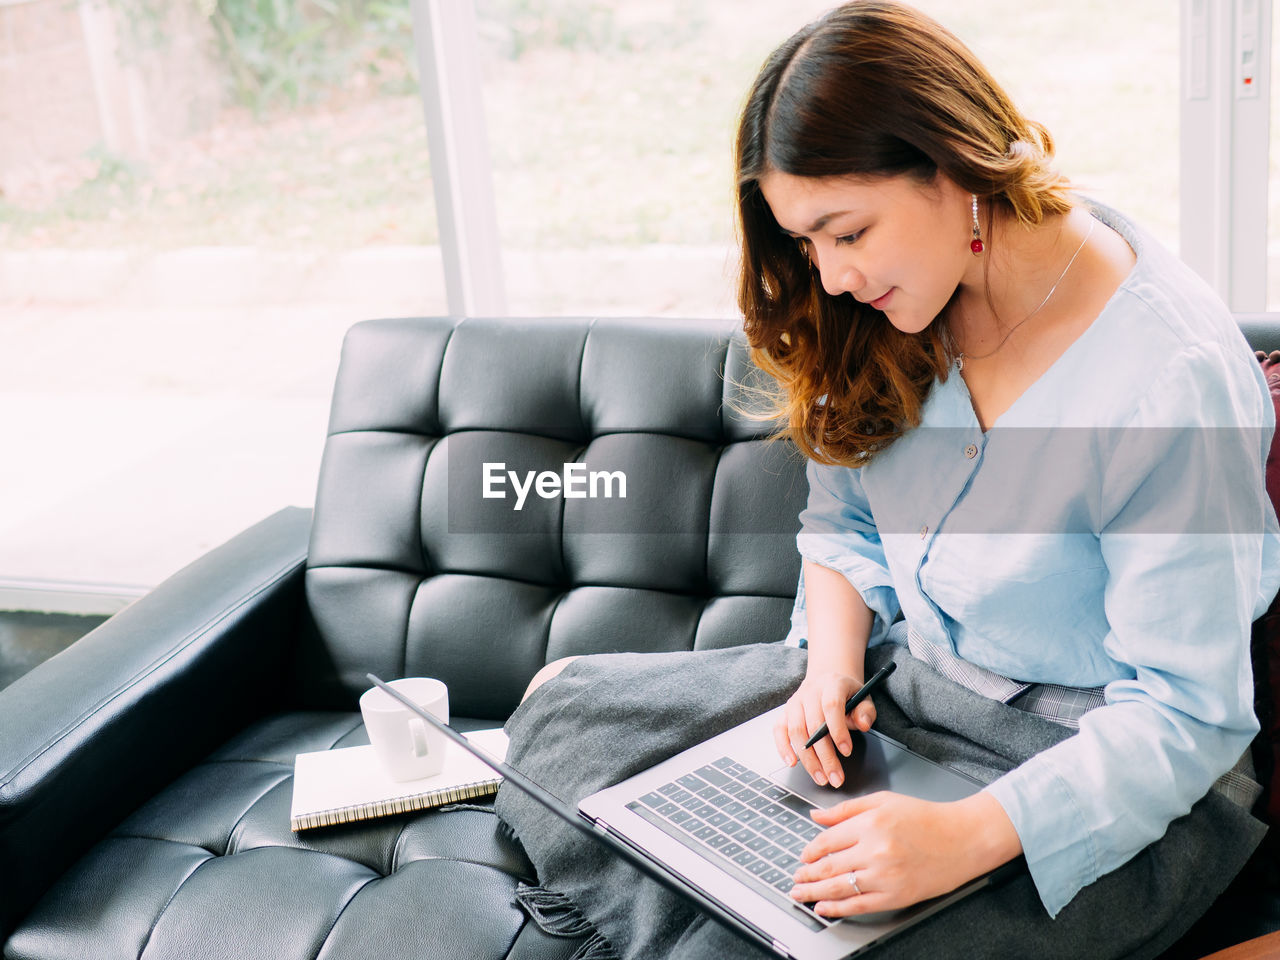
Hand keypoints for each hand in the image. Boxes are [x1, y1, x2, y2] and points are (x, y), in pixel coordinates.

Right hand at [773, 670, 876, 788]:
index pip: (831, 706)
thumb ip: (865, 712)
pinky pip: (779, 730)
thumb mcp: (863, 698)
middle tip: (835, 777)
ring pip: (796, 731)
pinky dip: (783, 747)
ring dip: (808, 758)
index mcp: (831, 684)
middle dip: (825, 756)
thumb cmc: (846, 693)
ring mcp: (795, 702)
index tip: (846, 751)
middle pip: (813, 724)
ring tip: (820, 777)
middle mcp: (810, 692)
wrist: (827, 679)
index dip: (838, 730)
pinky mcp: (785, 712)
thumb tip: (863, 725)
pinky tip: (792, 763)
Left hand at [789, 791, 1020, 916]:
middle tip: (795, 878)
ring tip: (801, 893)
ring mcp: (885, 875)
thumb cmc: (926, 818)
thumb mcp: (884, 801)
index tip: (802, 856)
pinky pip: (858, 905)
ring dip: (814, 892)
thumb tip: (816, 816)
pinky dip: (837, 908)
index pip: (827, 840)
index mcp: (870, 823)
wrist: (962, 839)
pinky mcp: (895, 896)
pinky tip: (824, 906)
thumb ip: (846, 809)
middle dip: (806, 874)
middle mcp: (875, 849)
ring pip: (839, 887)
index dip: (809, 851)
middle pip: (828, 866)